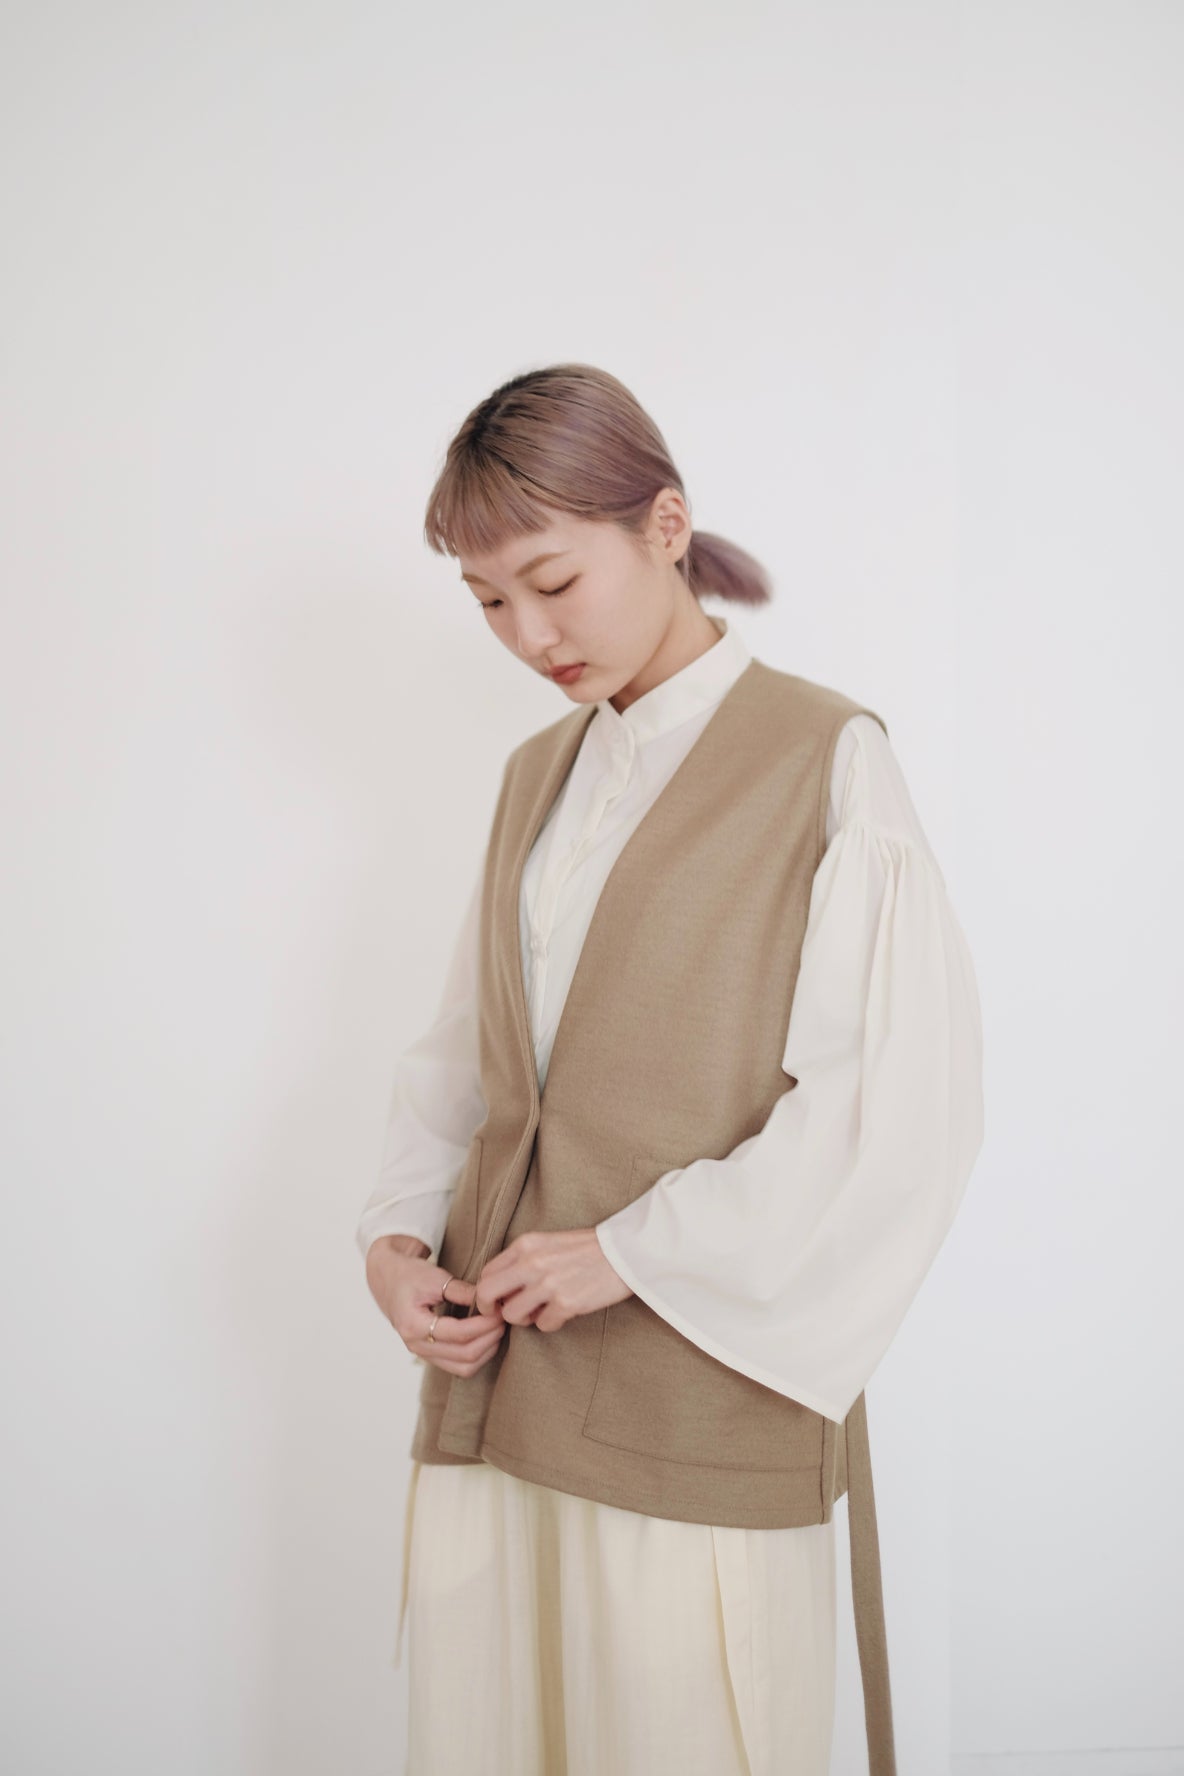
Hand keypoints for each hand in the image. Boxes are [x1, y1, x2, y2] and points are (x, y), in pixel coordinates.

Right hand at [365, 1236, 507, 1376]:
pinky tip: (487, 1338)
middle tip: (503, 1320)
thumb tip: (490, 1302)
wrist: (388, 1280)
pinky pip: (458, 1366)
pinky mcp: (430, 1355)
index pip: (458, 1334)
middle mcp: (415, 1345)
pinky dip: (477, 1356)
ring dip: (486, 1352)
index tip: (499, 1312)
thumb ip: (461, 1291)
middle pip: (463, 1356)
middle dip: (489, 1339)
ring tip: (498, 1329)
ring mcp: (422, 1354)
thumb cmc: (409, 1275)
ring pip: (463, 1368)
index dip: (483, 1325)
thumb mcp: (434, 1276)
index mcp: (413, 1325)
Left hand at [473, 1228, 633, 1331]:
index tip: (498, 1301)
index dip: (487, 1293)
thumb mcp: (547, 1243)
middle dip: (491, 1310)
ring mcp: (548, 1283)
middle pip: (487, 1293)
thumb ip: (522, 1260)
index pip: (486, 1273)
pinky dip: (551, 1323)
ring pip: (511, 1315)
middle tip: (506, 1315)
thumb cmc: (586, 1249)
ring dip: (524, 1319)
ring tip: (541, 1312)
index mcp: (525, 1245)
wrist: (624, 1252)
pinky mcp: (566, 1303)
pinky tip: (563, 1312)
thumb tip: (501, 1289)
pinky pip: (543, 1325)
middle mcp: (532, 1263)